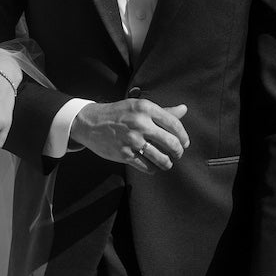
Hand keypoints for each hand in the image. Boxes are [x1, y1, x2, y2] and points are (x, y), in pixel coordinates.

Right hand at [70, 99, 189, 172]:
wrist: (90, 123)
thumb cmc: (118, 114)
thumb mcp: (139, 107)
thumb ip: (163, 111)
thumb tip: (184, 109)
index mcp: (146, 108)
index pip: (174, 124)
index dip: (183, 136)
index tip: (184, 142)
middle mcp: (140, 123)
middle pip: (171, 142)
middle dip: (178, 151)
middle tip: (178, 154)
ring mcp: (132, 140)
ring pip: (161, 158)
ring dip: (167, 163)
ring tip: (166, 163)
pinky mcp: (124, 154)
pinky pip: (146, 166)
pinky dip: (152, 168)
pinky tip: (152, 166)